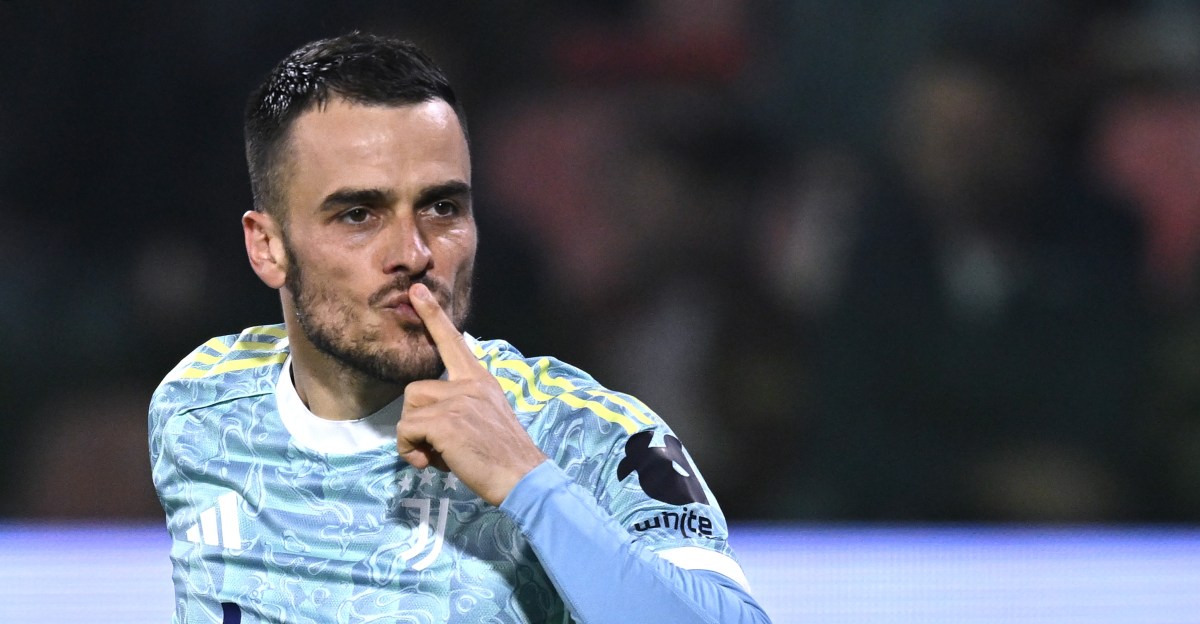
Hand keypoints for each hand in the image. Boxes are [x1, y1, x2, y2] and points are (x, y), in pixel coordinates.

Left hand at [396, 283, 547, 505]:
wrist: (523, 478)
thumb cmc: (506, 458)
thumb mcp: (489, 418)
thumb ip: (464, 407)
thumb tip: (432, 421)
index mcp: (482, 380)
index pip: (454, 342)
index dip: (433, 316)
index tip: (417, 290)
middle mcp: (470, 384)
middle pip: (415, 390)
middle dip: (417, 422)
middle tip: (441, 449)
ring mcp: (457, 400)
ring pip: (408, 411)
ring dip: (415, 439)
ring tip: (441, 456)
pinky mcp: (443, 420)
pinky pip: (406, 432)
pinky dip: (411, 452)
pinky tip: (434, 464)